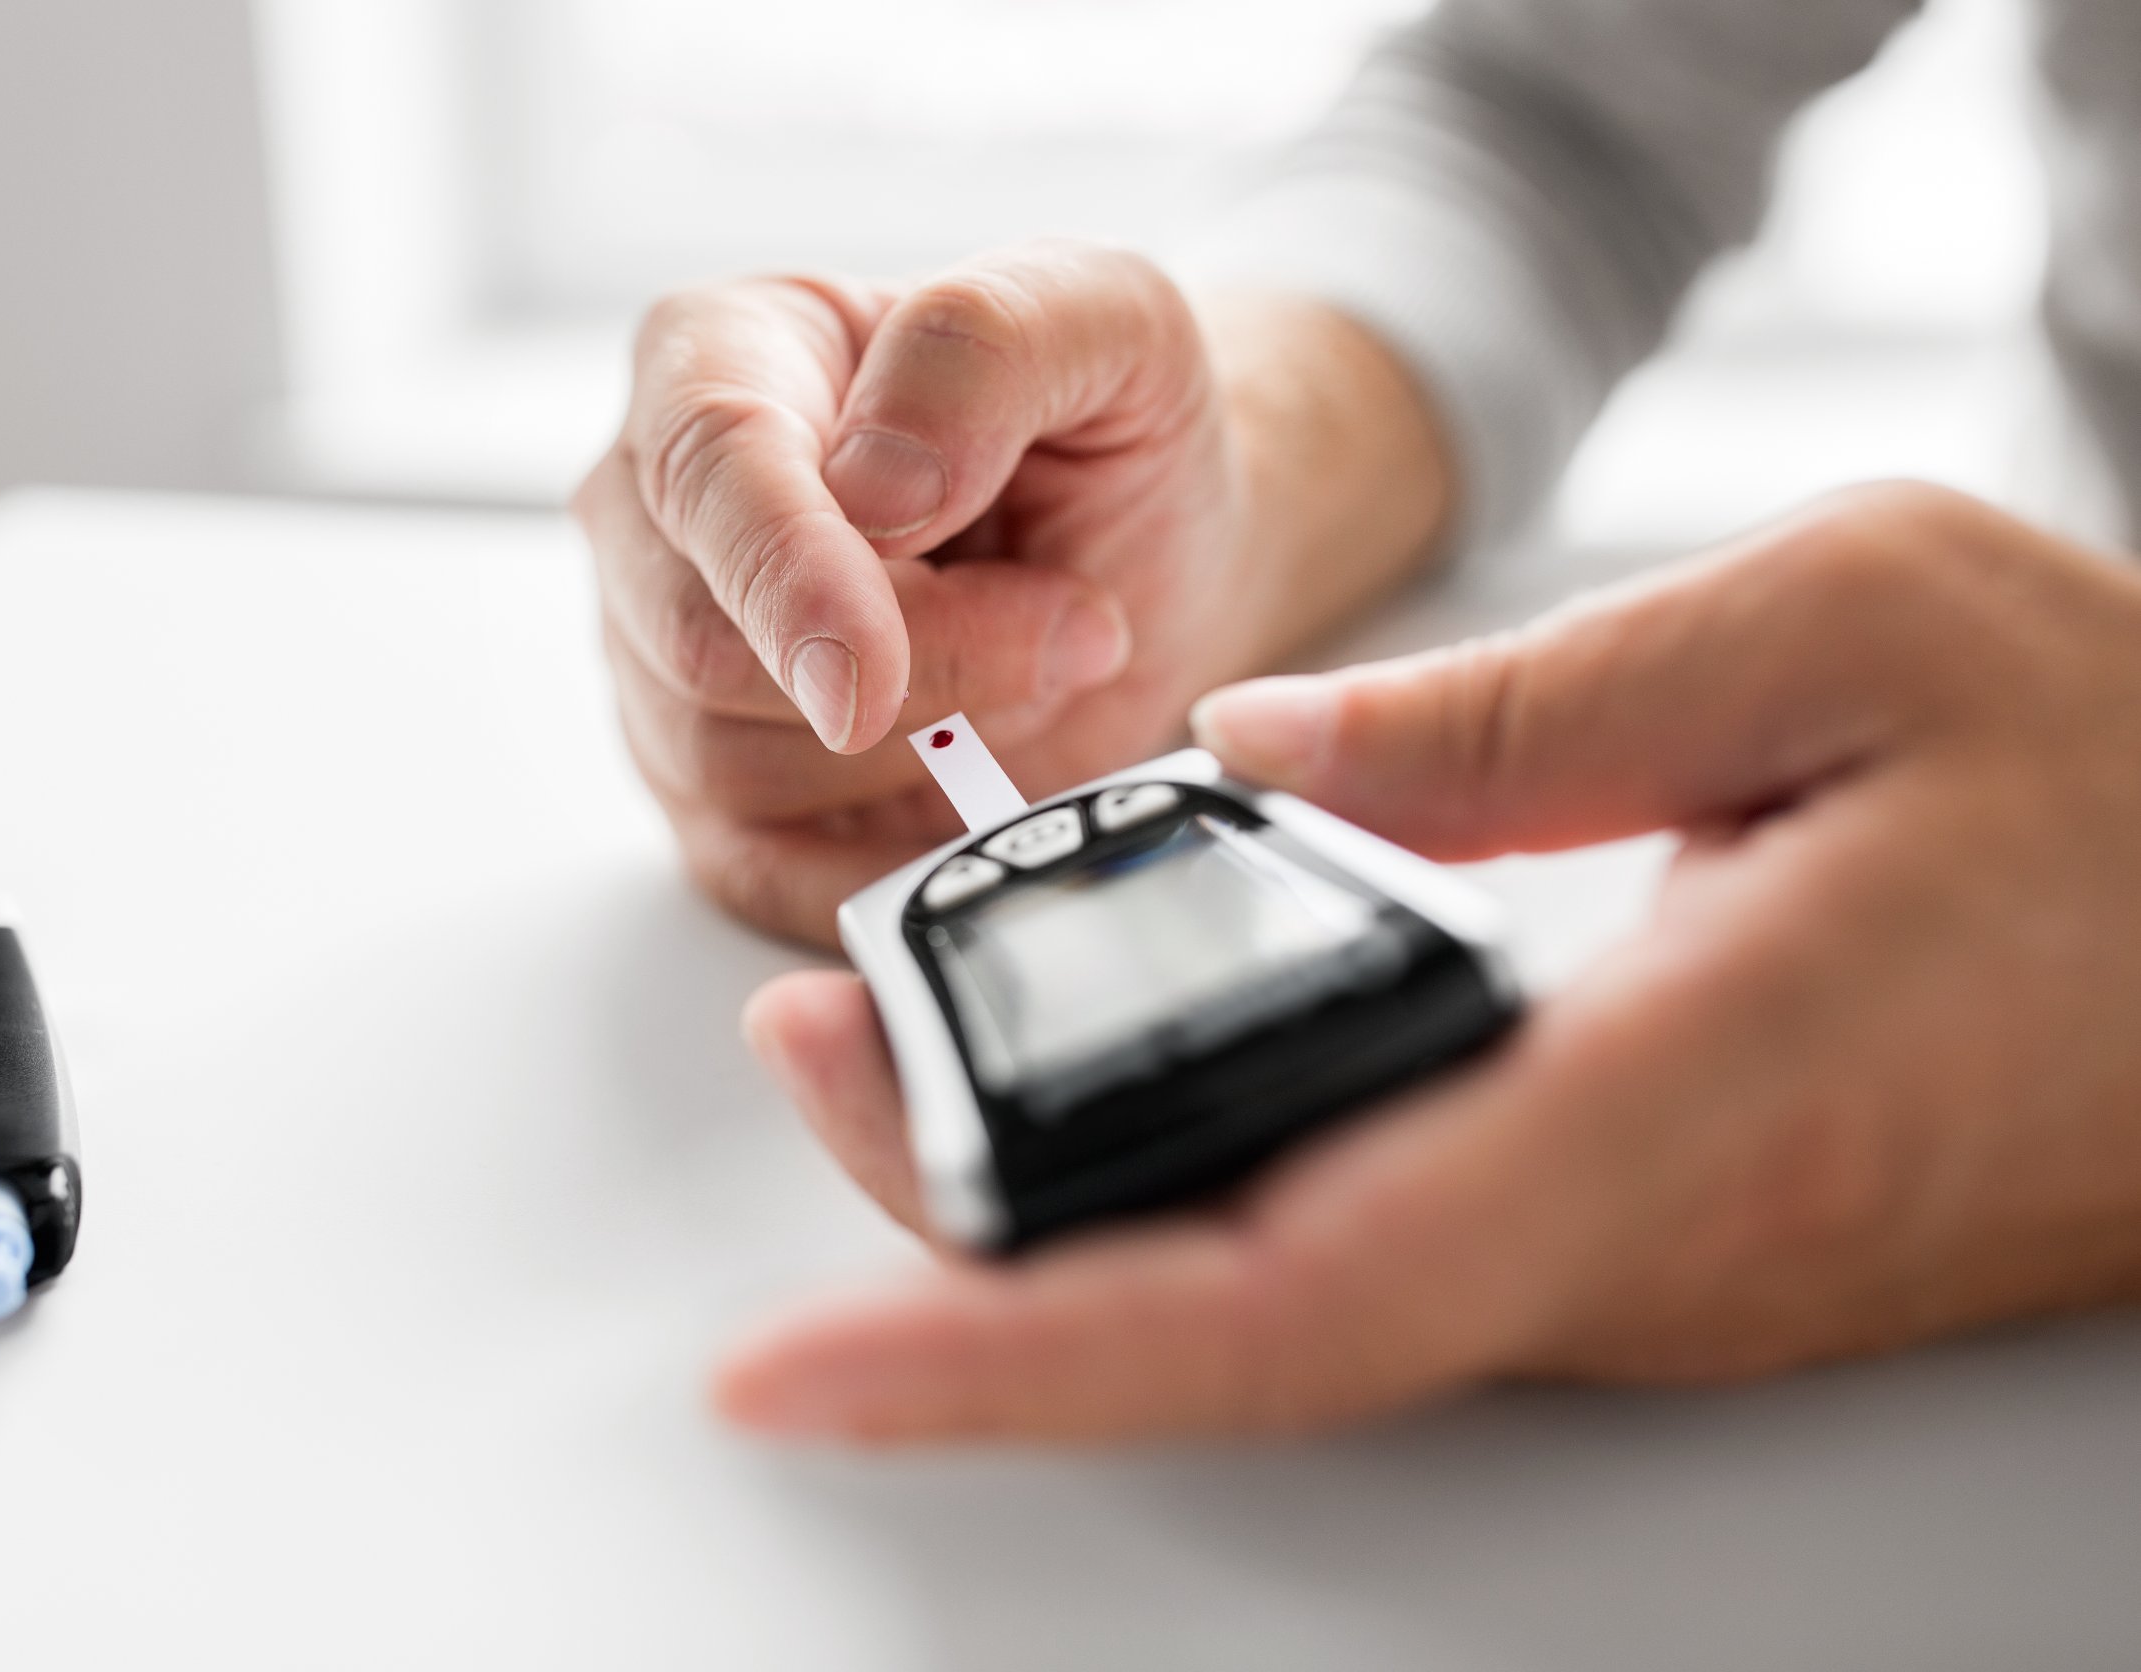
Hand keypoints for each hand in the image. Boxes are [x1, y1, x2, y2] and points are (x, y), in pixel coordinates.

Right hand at [575, 242, 1450, 942]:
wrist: (1152, 552)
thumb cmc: (1102, 426)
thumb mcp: (1107, 316)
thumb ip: (985, 346)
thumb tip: (876, 483)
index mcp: (717, 358)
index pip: (703, 470)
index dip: (785, 576)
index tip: (867, 671)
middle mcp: (657, 515)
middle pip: (705, 647)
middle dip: (916, 671)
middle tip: (1075, 628)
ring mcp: (665, 667)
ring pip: (731, 764)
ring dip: (927, 746)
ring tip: (1037, 666)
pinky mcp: (716, 797)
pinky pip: (763, 869)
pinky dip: (894, 855)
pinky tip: (989, 788)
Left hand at [718, 483, 2140, 1443]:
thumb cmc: (2129, 786)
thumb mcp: (1855, 622)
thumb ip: (1538, 697)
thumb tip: (1258, 750)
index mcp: (1675, 1105)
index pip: (1292, 1296)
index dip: (1017, 1350)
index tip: (803, 1362)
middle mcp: (1627, 1250)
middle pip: (1225, 1325)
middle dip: (960, 1228)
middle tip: (805, 1044)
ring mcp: (1626, 1275)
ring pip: (1275, 1304)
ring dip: (1048, 1201)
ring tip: (884, 1040)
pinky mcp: (1626, 1244)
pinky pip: (1353, 1256)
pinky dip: (1176, 1183)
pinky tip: (1090, 1082)